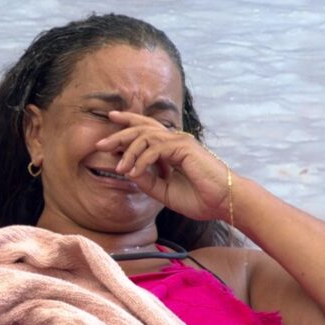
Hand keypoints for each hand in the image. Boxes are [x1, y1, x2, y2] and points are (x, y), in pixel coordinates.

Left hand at [95, 110, 233, 221]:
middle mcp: (175, 140)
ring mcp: (180, 142)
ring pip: (146, 136)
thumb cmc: (200, 198)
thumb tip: (127, 171)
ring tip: (119, 167)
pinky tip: (133, 173)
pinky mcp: (184, 148)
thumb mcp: (164, 191)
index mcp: (171, 148)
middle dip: (119, 134)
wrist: (223, 203)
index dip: (129, 122)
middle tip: (100, 143)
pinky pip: (155, 149)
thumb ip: (147, 180)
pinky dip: (141, 160)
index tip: (110, 121)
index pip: (146, 130)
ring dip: (129, 151)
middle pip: (142, 128)